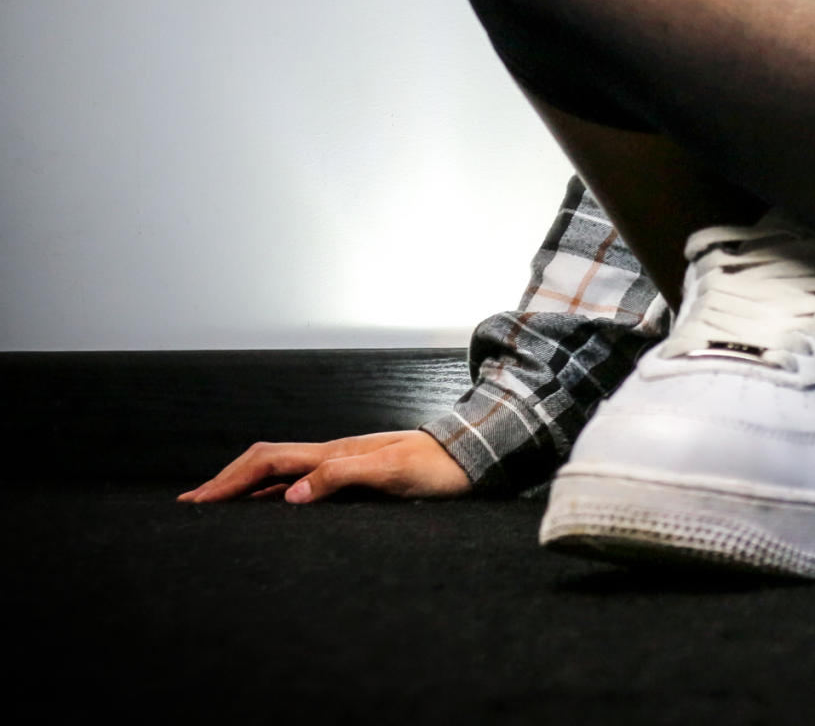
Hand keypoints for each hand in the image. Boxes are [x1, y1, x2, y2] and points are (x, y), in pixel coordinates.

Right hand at [178, 429, 471, 503]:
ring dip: (245, 489)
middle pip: (266, 464)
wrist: (475, 457)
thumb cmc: (439, 467)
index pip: (268, 462)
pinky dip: (274, 496)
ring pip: (281, 475)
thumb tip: (290, 496)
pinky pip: (302, 486)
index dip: (230, 480)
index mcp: (335, 452)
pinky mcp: (357, 479)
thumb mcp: (392, 471)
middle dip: (226, 481)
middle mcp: (334, 455)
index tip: (196, 502)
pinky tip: (268, 510)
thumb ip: (341, 477)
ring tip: (215, 507)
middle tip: (191, 505)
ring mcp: (344, 465)